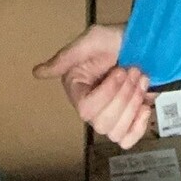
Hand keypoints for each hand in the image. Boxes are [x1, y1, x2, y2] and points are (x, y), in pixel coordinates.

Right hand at [33, 23, 157, 149]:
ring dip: (133, 105)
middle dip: (124, 96)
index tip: (119, 71)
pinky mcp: (129, 122)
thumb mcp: (91, 40)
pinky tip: (145, 106)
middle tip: (134, 71)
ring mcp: (110, 118)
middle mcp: (91, 110)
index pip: (86, 110)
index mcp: (78, 92)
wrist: (144, 43)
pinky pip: (128, 140)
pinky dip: (138, 126)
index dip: (106, 94)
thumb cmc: (114, 40)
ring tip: (141, 81)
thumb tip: (36, 73)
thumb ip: (65, 57)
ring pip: (116, 133)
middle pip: (103, 124)